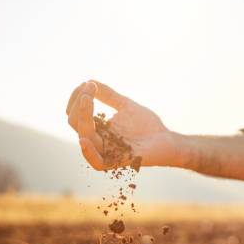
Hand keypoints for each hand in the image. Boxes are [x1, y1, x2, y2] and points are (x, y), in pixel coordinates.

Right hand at [66, 80, 184, 169]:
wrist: (167, 140)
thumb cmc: (148, 125)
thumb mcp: (126, 105)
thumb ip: (109, 95)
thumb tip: (89, 80)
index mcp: (97, 129)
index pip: (76, 114)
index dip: (77, 98)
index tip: (87, 83)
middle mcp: (98, 140)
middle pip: (76, 124)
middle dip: (80, 104)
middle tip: (89, 89)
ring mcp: (108, 152)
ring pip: (84, 138)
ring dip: (83, 117)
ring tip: (88, 100)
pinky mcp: (120, 162)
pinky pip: (98, 163)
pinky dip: (89, 152)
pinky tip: (84, 139)